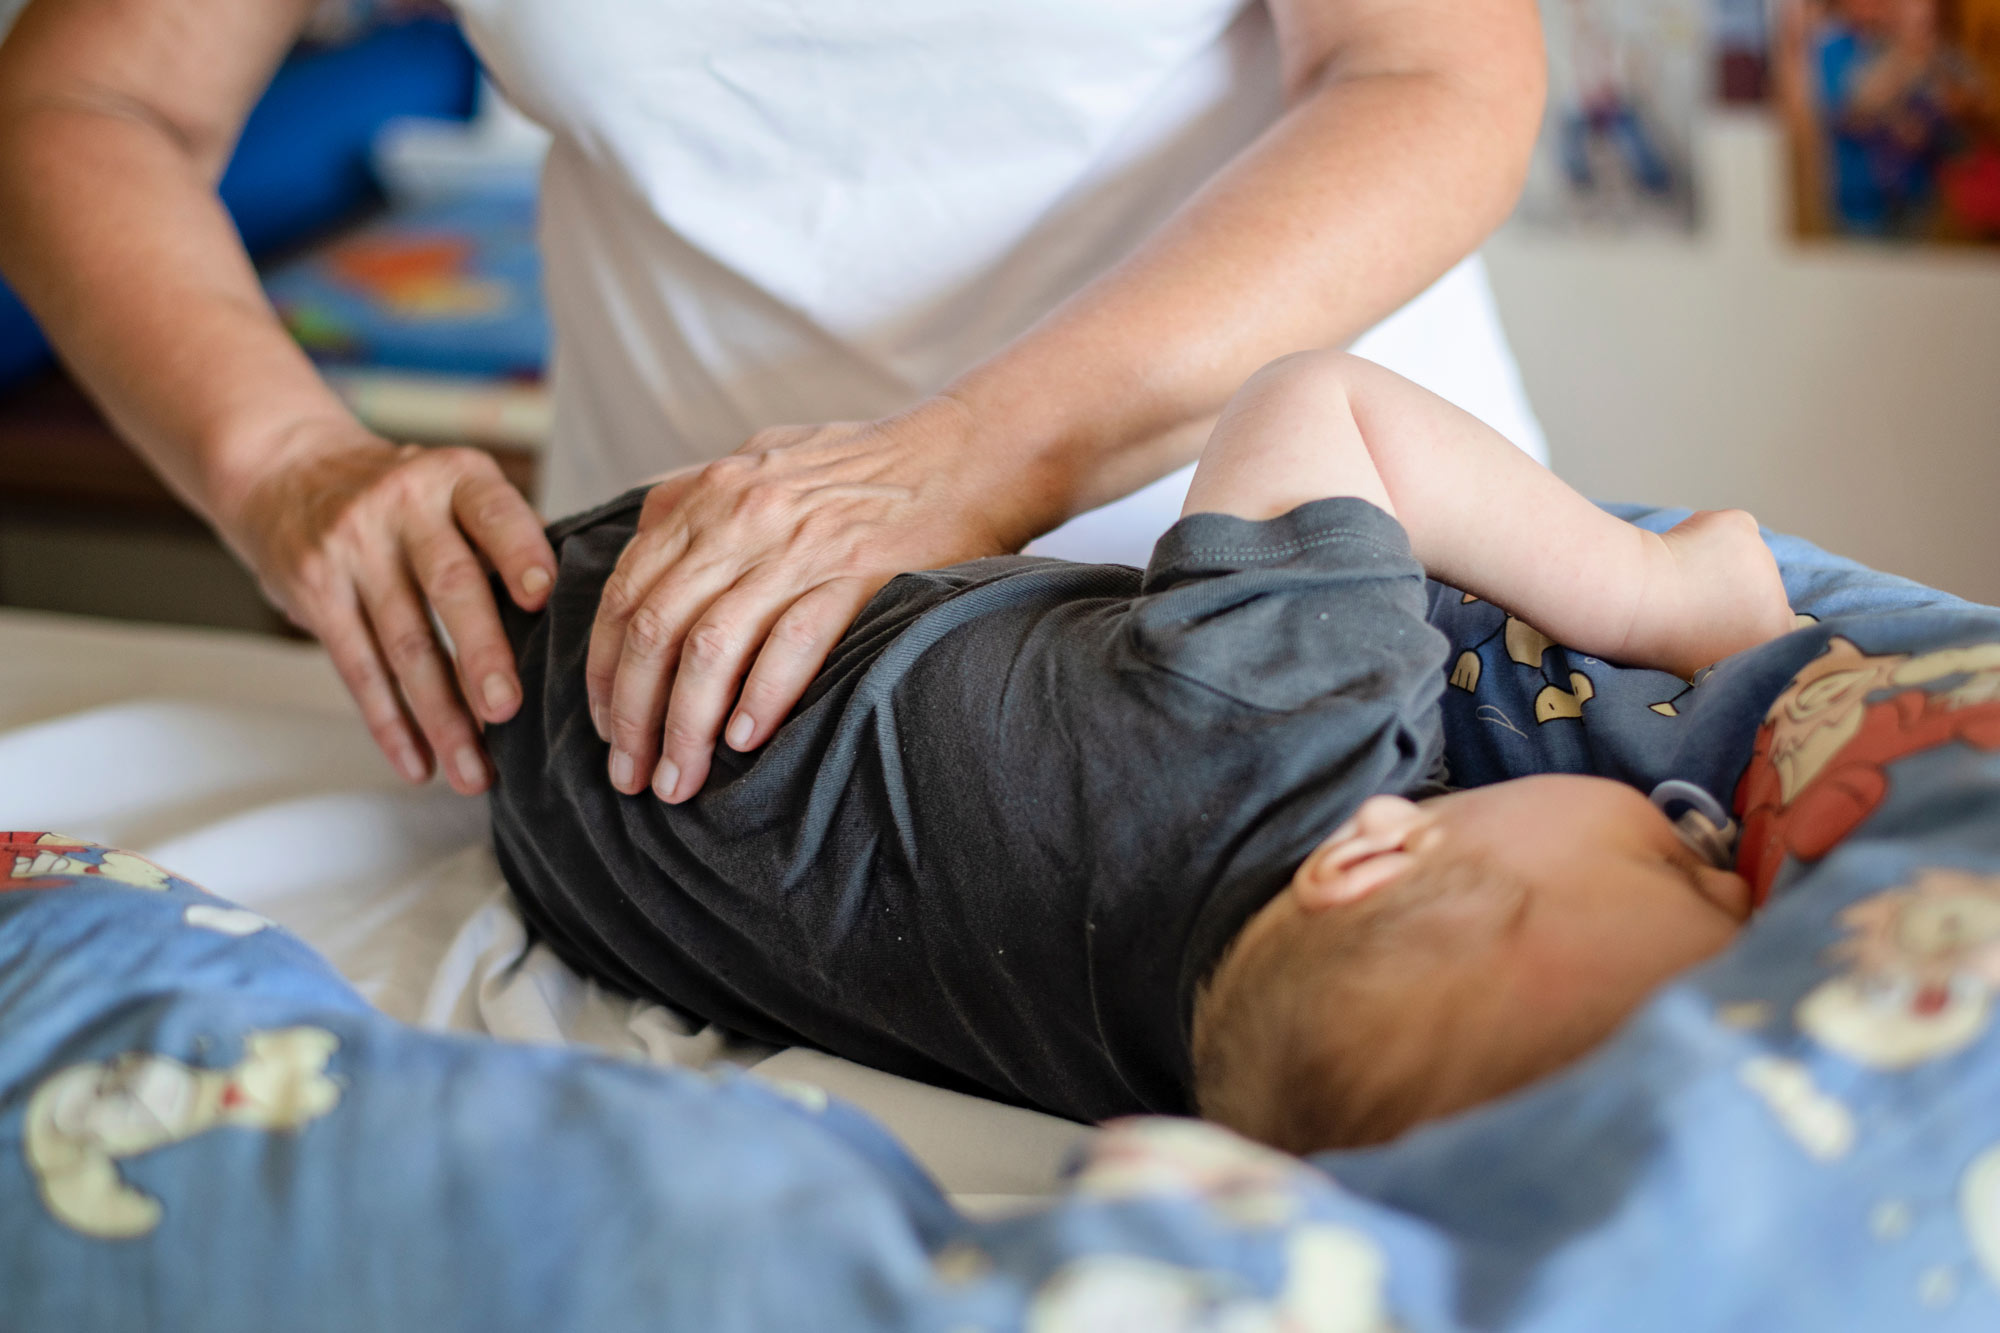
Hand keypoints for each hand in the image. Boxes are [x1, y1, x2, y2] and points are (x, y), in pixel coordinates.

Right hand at [224, 420, 555, 793]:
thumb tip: (584, 609)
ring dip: (440, 717)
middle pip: (449, 586)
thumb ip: (508, 536)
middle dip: (480, 654)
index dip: (520, 554)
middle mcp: (404, 506)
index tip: (543, 598)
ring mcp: (353, 548)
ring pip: (403, 643)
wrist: (284, 468)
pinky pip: (356, 667)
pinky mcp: (314, 590)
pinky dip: (389, 723)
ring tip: (474, 772)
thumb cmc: (403, 495)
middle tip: (508, 711)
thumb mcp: (453, 486)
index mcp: (456, 478)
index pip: (494, 515)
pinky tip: (418, 764)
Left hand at [588, 397, 1020, 802]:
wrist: (968, 454)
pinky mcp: (858, 576)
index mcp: (711, 495)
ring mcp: (799, 548)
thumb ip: (700, 494)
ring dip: (684, 727)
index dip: (603, 670)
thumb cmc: (869, 467)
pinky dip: (761, 698)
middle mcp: (742, 518)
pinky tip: (744, 743)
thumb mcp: (765, 456)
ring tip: (679, 782)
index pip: (626, 592)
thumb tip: (646, 529)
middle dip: (632, 716)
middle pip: (655, 630)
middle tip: (632, 776)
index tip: (607, 727)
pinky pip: (791, 645)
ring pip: (710, 648)